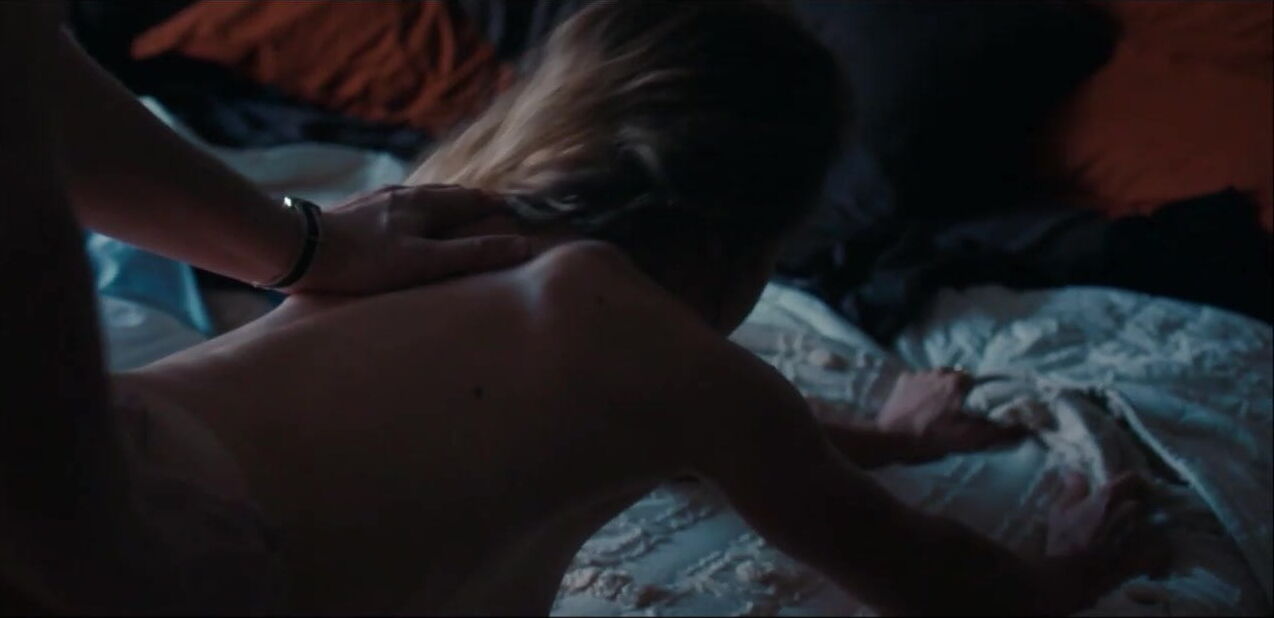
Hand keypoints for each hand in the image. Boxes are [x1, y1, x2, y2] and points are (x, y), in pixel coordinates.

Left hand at [284, 184, 530, 293]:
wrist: (300, 250)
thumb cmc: (365, 261)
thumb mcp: (425, 262)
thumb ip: (473, 254)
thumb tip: (523, 246)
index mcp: (426, 203)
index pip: (474, 198)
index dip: (498, 206)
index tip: (518, 213)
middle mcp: (405, 194)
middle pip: (449, 195)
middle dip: (473, 204)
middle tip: (491, 216)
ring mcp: (378, 200)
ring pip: (422, 200)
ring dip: (444, 208)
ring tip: (454, 222)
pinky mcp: (356, 211)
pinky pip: (398, 208)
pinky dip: (416, 215)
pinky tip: (406, 228)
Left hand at [875, 369, 1027, 456]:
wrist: (891, 439)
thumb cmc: (932, 438)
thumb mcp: (970, 439)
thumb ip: (999, 433)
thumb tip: (1025, 429)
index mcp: (957, 381)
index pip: (977, 382)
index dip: (978, 397)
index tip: (974, 411)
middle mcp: (939, 371)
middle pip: (957, 379)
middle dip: (959, 392)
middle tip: (956, 414)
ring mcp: (918, 374)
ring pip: (938, 378)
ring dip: (940, 390)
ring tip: (937, 411)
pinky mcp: (902, 381)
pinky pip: (919, 382)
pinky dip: (922, 391)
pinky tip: (919, 407)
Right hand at [1028, 472, 1170, 612]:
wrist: (1071, 576)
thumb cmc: (1062, 540)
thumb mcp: (1058, 511)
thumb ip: (1072, 490)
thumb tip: (1076, 473)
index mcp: (1109, 498)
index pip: (1132, 478)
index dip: (1132, 480)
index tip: (1128, 485)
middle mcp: (1129, 512)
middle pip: (1142, 501)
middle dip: (1136, 504)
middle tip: (1128, 509)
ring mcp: (1139, 535)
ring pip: (1150, 524)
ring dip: (1145, 526)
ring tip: (1136, 532)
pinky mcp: (1144, 556)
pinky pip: (1160, 550)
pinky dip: (1158, 550)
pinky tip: (1151, 552)